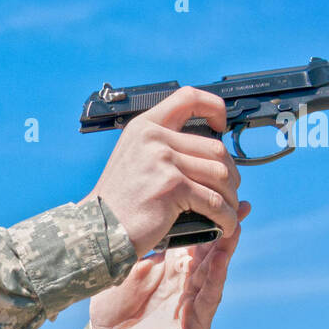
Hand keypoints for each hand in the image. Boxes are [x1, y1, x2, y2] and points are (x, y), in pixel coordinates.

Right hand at [81, 86, 240, 254]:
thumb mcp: (134, 160)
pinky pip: (214, 201)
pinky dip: (226, 217)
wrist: (98, 229)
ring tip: (228, 211)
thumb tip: (209, 152)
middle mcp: (153, 138)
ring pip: (220, 174)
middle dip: (230, 174)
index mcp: (144, 127)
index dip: (212, 106)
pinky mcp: (172, 185)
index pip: (188, 98)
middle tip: (228, 191)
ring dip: (230, 197)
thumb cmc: (118, 203)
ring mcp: (162, 160)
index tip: (220, 123)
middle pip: (215, 148)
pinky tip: (225, 225)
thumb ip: (163, 148)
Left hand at [88, 201, 249, 328]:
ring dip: (225, 253)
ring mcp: (194, 307)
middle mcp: (190, 285)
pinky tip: (218, 264)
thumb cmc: (117, 306)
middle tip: (240, 206)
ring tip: (234, 229)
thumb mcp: (135, 267)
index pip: (201, 239)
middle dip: (227, 230)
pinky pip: (206, 303)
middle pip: (214, 253)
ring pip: (215, 275)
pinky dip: (213, 282)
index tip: (224, 195)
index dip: (212, 218)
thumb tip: (158, 209)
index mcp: (177, 269)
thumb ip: (152, 245)